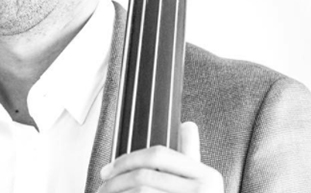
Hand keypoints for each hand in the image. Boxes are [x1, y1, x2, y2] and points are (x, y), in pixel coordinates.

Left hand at [98, 122, 223, 192]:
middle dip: (116, 180)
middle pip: (145, 176)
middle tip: (102, 185)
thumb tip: (188, 124)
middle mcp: (204, 192)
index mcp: (209, 177)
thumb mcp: (201, 185)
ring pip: (141, 192)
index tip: (109, 168)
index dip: (129, 158)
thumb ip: (191, 156)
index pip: (159, 154)